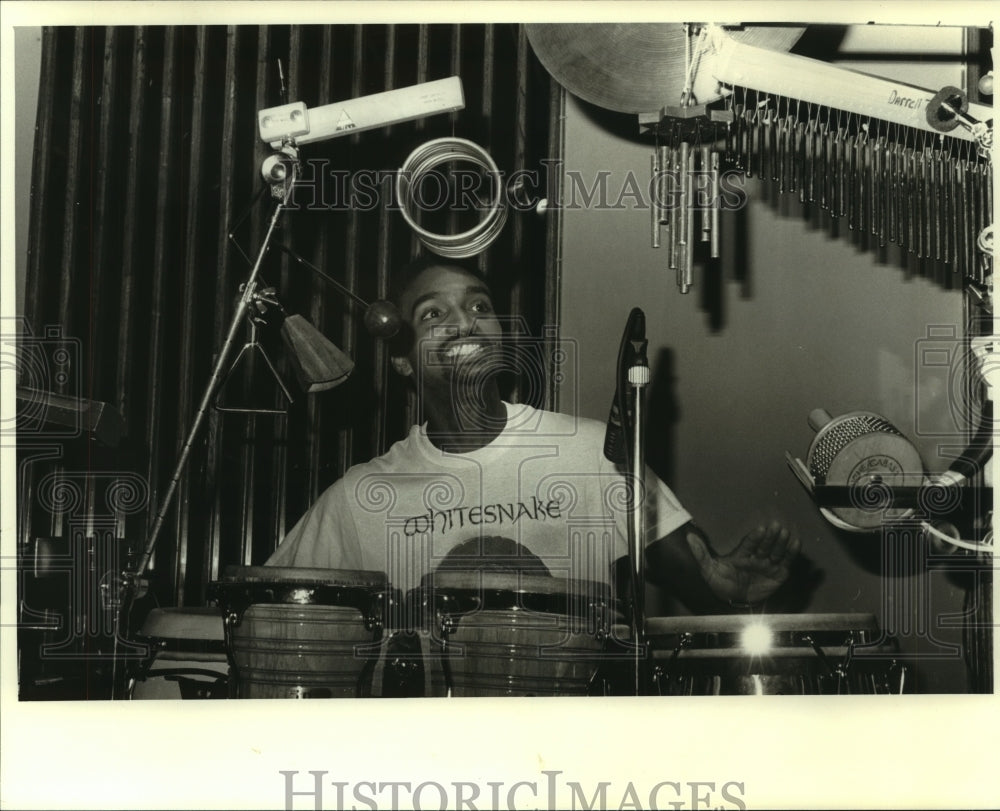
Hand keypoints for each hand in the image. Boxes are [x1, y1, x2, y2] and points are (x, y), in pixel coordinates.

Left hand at [685, 520, 799, 605]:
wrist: (733, 602)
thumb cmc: (721, 583)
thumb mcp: (708, 569)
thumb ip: (701, 554)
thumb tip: (689, 537)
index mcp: (741, 554)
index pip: (750, 543)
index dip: (755, 537)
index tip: (761, 529)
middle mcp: (756, 557)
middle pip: (764, 545)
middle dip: (770, 537)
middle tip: (776, 526)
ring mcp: (768, 564)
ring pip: (776, 551)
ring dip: (781, 542)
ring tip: (786, 533)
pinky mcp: (778, 574)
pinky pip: (786, 562)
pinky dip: (791, 553)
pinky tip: (796, 543)